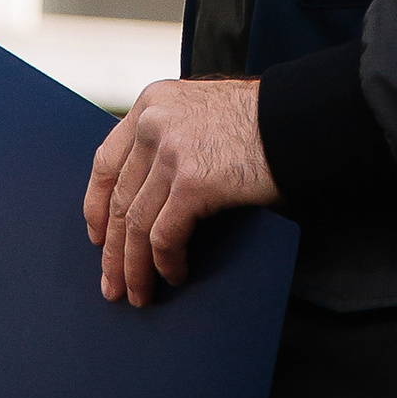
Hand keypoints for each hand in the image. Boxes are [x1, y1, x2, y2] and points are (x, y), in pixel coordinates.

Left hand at [86, 79, 274, 307]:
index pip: (107, 160)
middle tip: (112, 282)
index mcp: (152, 103)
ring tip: (138, 294)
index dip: (96, 204)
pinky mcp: (191, 182)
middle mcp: (153, 123)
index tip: (96, 235)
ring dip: (135, 267)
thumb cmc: (264, 123)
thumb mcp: (202, 115)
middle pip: (119, 198)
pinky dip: (166, 262)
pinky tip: (176, 275)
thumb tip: (150, 195)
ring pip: (135, 224)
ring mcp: (170, 152)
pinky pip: (164, 236)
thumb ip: (173, 137)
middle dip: (114, 249)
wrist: (300, 121)